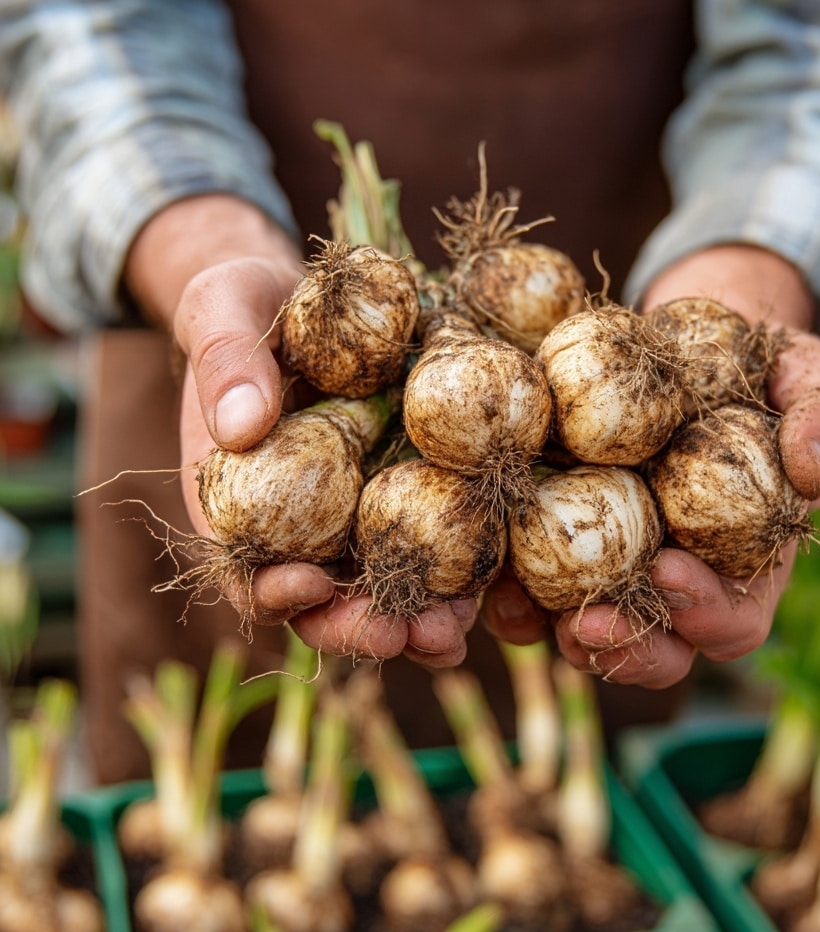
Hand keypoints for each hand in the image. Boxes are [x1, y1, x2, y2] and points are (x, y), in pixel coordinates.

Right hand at [126, 195, 475, 667]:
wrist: (296, 293)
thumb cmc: (244, 308)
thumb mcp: (222, 315)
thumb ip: (226, 364)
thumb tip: (241, 426)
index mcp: (243, 501)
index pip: (249, 570)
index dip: (273, 592)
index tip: (306, 585)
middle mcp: (302, 524)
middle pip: (325, 601)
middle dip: (359, 627)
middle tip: (398, 637)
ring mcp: (358, 514)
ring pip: (386, 588)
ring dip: (417, 621)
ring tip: (450, 634)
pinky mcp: (409, 491)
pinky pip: (433, 542)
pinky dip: (456, 576)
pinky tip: (485, 593)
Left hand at [483, 244, 819, 686]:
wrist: (679, 338)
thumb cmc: (751, 361)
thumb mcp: (803, 370)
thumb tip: (812, 469)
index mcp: (742, 561)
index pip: (735, 618)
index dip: (706, 612)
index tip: (669, 572)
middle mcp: (677, 575)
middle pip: (659, 646)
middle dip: (625, 648)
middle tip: (587, 624)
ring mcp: (616, 563)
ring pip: (588, 631)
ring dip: (556, 633)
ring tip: (524, 612)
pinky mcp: (561, 538)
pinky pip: (533, 585)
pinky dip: (510, 594)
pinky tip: (488, 581)